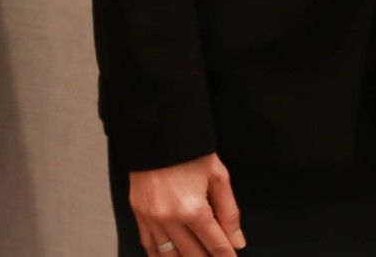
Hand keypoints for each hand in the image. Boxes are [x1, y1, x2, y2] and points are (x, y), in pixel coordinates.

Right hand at [128, 153, 244, 254]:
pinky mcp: (139, 214)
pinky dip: (161, 256)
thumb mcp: (218, 176)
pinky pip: (149, 246)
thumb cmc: (189, 151)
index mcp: (193, 209)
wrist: (156, 131)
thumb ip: (229, 212)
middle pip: (194, 255)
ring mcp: (151, 219)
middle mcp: (170, 219)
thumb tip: (237, 241)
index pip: (216, 245)